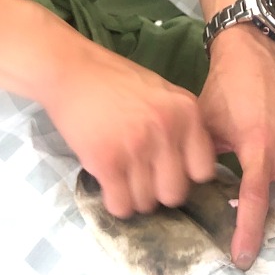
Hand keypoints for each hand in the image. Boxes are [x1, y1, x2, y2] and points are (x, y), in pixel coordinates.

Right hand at [43, 46, 215, 217]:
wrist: (70, 70)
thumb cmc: (115, 80)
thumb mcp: (162, 92)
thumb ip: (181, 124)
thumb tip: (192, 166)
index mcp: (187, 112)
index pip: (204, 171)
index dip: (186, 175)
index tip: (170, 169)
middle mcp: (167, 131)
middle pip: (175, 193)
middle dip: (159, 192)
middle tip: (144, 179)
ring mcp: (137, 147)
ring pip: (147, 203)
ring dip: (135, 198)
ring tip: (124, 181)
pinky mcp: (106, 162)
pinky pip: (121, 205)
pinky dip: (116, 203)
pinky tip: (110, 188)